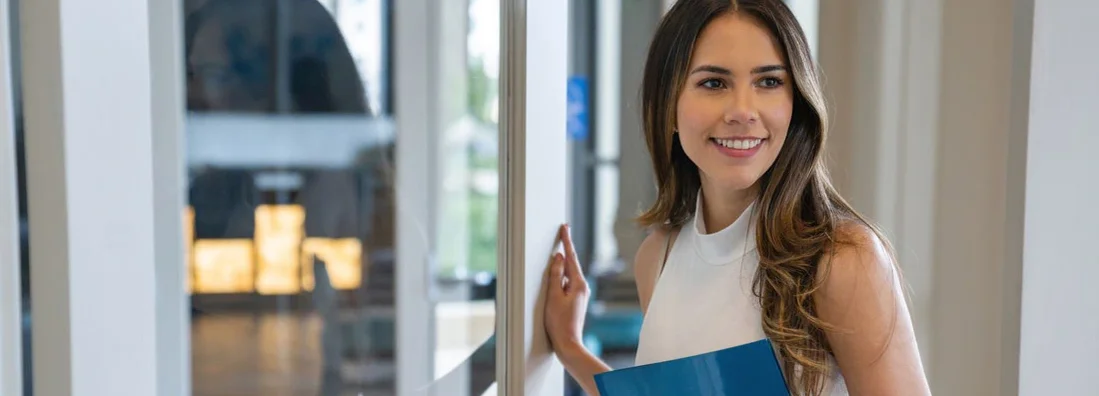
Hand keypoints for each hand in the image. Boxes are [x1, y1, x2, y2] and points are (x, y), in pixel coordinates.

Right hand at [544, 224, 589, 354]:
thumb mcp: (554, 296)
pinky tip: (557, 276)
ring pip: (569, 274)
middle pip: (572, 264)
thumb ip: (556, 275)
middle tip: (563, 231)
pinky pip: (568, 283)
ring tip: (559, 251)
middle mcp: (583, 287)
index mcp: (579, 284)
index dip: (567, 241)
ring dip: (563, 264)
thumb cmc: (559, 323)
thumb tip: (559, 258)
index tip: (564, 227)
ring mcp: (580, 294)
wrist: (568, 344)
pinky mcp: (576, 301)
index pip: (571, 257)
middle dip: (566, 249)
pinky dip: (562, 276)